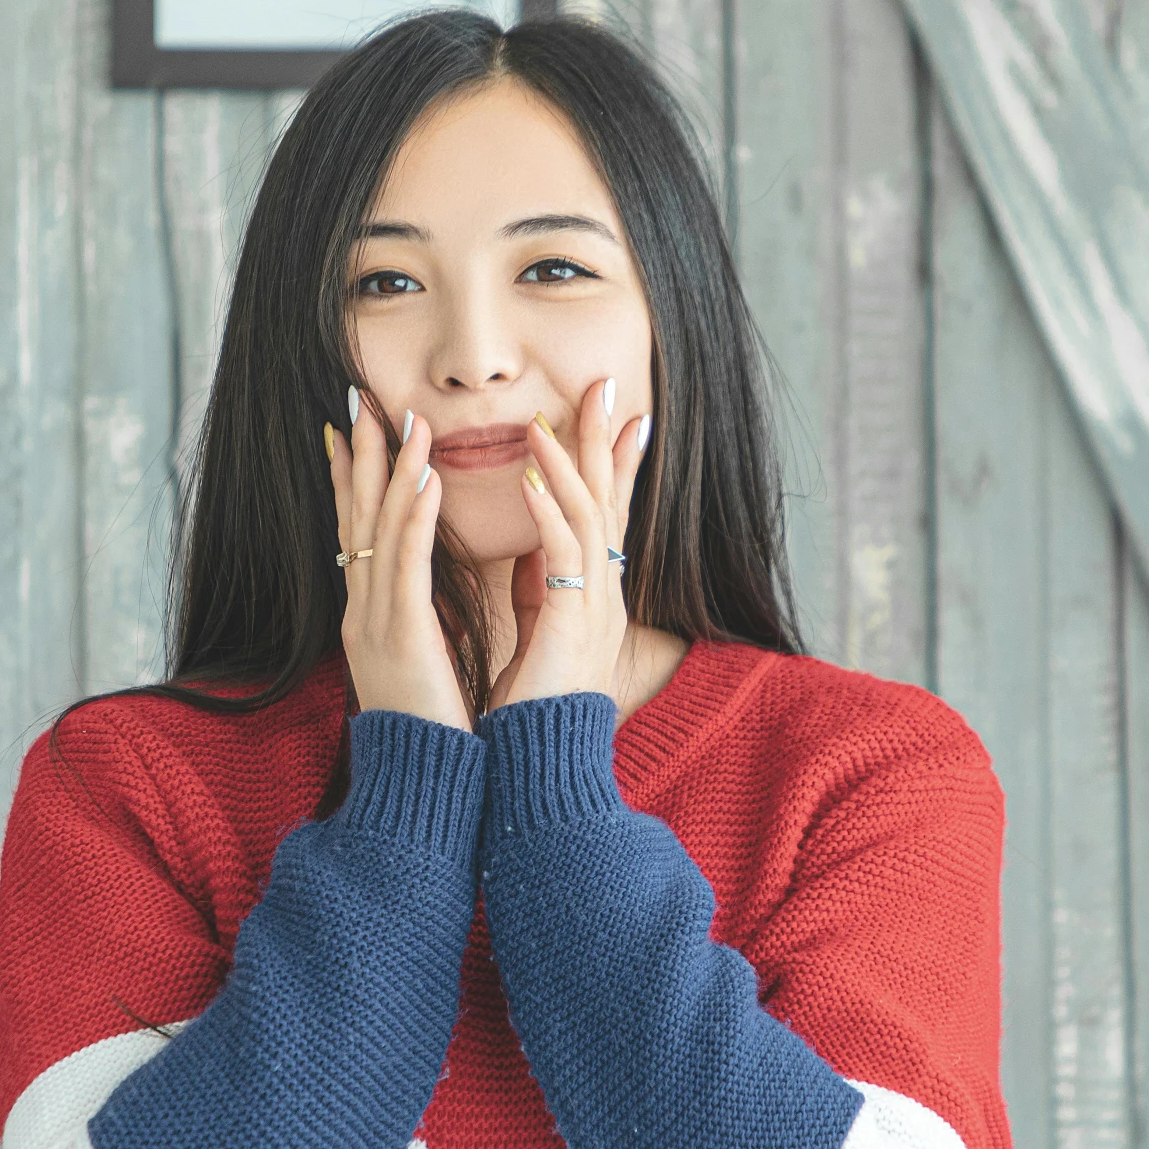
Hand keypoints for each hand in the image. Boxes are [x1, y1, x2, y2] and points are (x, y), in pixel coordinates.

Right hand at [328, 387, 470, 730]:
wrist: (422, 790)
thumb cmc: (432, 736)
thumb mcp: (425, 670)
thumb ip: (424, 631)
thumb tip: (436, 607)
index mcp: (371, 619)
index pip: (361, 536)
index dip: (356, 482)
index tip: (356, 433)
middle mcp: (364, 613)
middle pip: (358, 520)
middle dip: (361, 458)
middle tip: (362, 401)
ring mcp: (376, 623)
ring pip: (379, 531)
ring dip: (392, 470)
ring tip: (404, 420)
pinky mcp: (401, 638)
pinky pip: (406, 565)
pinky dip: (413, 517)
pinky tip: (424, 478)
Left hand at [488, 377, 651, 711]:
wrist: (535, 765)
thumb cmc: (530, 708)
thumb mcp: (536, 632)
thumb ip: (539, 587)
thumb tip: (531, 547)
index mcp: (592, 596)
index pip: (606, 513)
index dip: (612, 462)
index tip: (617, 413)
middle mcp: (604, 595)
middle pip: (611, 501)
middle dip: (606, 441)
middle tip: (606, 384)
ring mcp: (594, 608)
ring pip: (590, 515)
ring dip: (567, 463)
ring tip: (544, 419)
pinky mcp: (573, 623)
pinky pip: (565, 553)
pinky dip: (549, 510)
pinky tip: (532, 477)